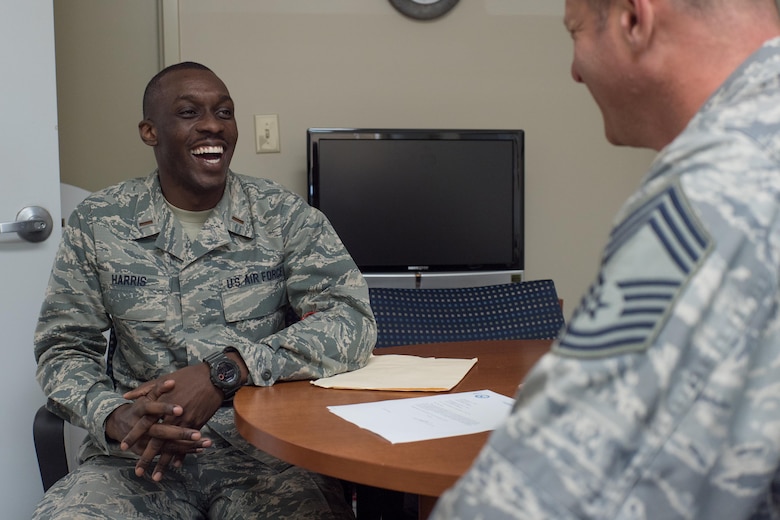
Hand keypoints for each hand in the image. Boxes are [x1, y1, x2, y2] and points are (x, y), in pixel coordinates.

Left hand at [119, 363, 224, 479]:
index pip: (143, 424)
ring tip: (155, 477)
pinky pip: (188, 443)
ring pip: (172, 447)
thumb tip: (126, 396)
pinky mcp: (197, 424)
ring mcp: (186, 422)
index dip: (133, 436)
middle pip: (156, 441)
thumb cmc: (188, 377)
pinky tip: (175, 465)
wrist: (213, 377)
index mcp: (162, 405)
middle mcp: (172, 416)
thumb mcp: (164, 379)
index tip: (123, 447)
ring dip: (163, 463)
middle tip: (138, 471)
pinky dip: (182, 455)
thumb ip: (144, 389)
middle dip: (146, 457)